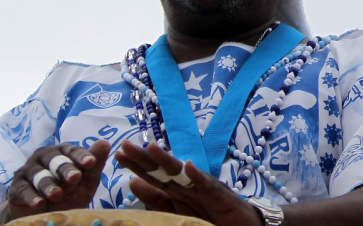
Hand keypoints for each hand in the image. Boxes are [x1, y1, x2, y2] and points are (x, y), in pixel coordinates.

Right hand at [6, 140, 110, 218]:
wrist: (44, 214)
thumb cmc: (68, 194)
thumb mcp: (85, 182)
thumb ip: (94, 164)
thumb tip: (105, 142)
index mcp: (62, 152)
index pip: (72, 151)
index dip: (81, 156)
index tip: (92, 162)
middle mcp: (44, 157)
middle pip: (54, 160)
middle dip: (65, 168)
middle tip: (75, 177)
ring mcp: (29, 170)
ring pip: (38, 174)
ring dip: (47, 184)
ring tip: (56, 194)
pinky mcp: (17, 187)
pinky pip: (23, 189)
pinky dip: (31, 196)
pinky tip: (38, 203)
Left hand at [115, 139, 261, 225]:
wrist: (244, 224)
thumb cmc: (211, 215)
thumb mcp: (177, 209)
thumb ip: (156, 198)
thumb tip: (131, 182)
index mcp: (177, 189)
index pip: (153, 175)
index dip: (136, 165)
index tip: (118, 153)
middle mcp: (188, 185)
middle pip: (163, 170)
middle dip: (145, 157)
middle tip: (126, 144)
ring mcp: (205, 189)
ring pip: (182, 173)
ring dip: (167, 160)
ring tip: (151, 148)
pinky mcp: (221, 196)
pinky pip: (208, 185)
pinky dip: (198, 176)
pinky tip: (188, 165)